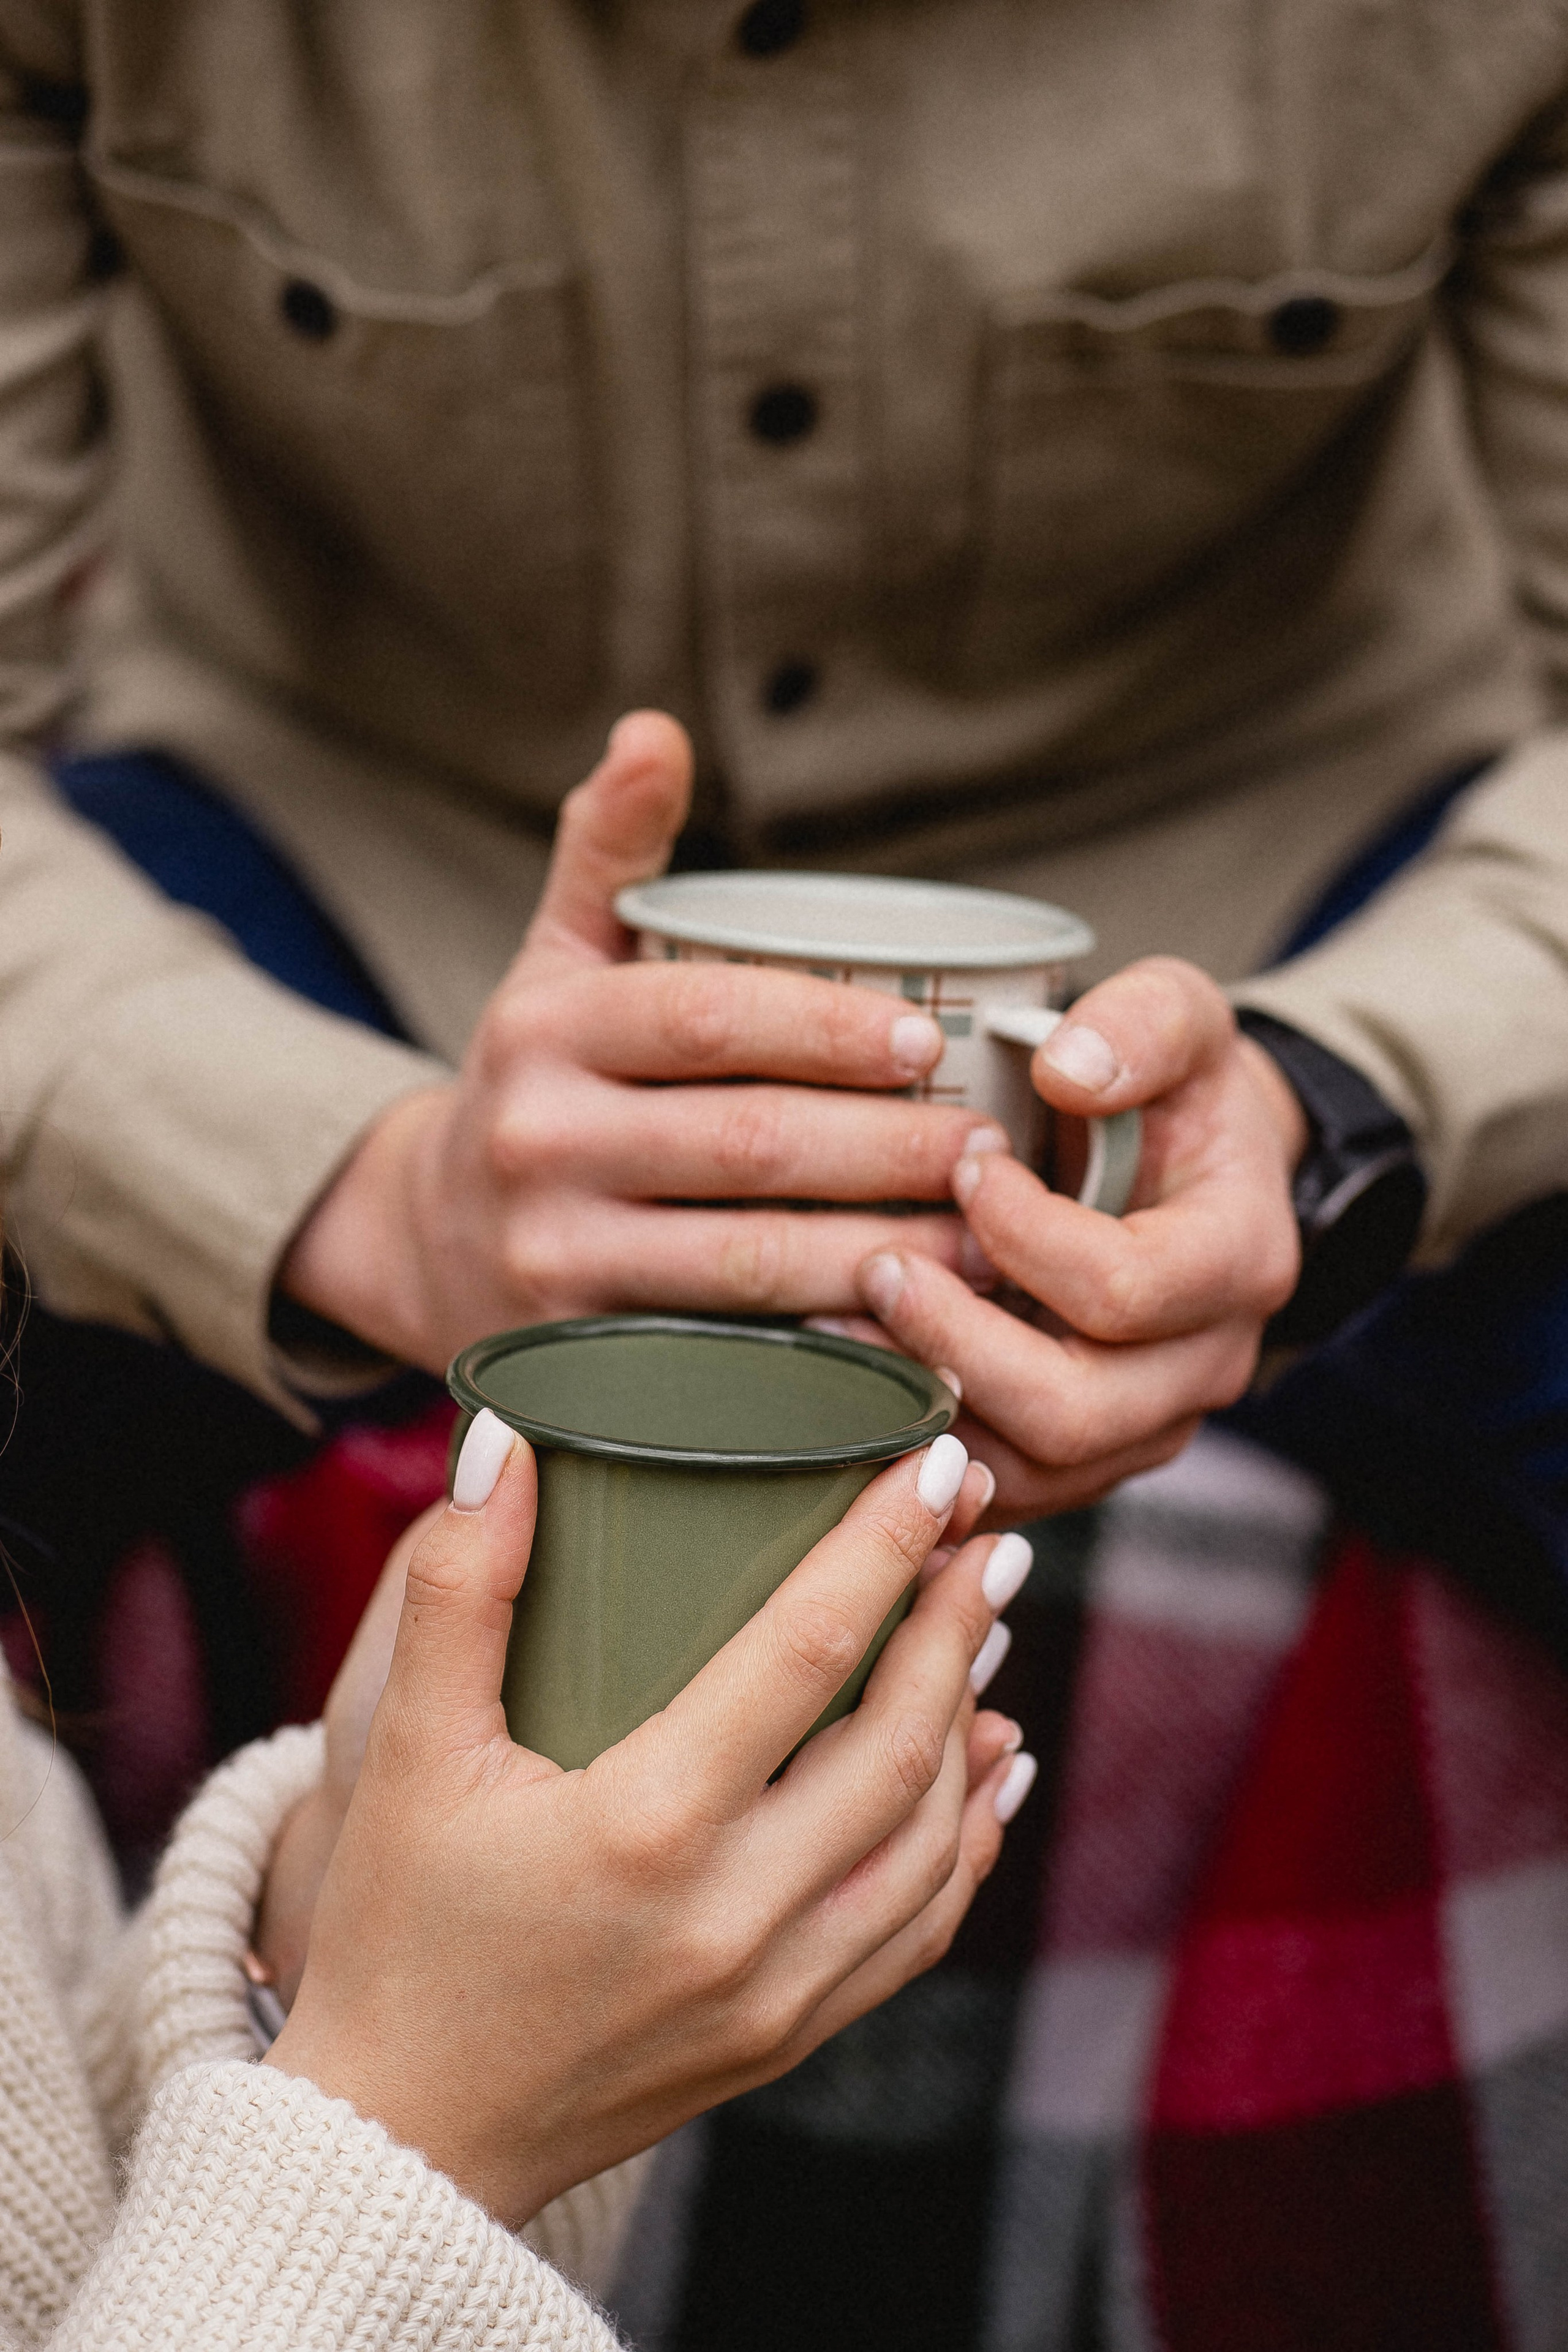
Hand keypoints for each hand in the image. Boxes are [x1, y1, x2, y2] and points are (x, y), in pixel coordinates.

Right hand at [264, 1424, 1033, 2226]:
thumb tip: (506, 1443)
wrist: (400, 2146)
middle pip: (898, 1740)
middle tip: (989, 1533)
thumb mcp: (409, 1753)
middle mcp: (735, 1914)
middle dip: (957, 1622)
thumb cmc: (400, 1936)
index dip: (883, 1546)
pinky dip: (965, 1840)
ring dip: (970, 1722)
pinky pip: (917, 1929)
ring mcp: (777, 1989)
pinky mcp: (789, 2037)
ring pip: (928, 1837)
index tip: (935, 1466)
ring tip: (987, 1630)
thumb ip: (457, 1588)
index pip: (808, 1652)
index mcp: (647, 1827)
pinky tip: (983, 1774)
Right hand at [281, 713, 996, 1370]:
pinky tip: (908, 1335)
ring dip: (881, 1253)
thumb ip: (609, 850)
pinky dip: (823, 1352)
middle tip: (994, 1153)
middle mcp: (536, 1140)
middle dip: (889, 1150)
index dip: (826, 1028)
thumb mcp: (555, 961)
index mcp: (546, 1030)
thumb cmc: (536, 1084)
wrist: (426, 1238)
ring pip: (747, 1260)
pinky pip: (723, 1355)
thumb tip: (654, 728)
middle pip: (748, 1144)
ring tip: (984, 1241)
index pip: (708, 1017)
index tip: (931, 1040)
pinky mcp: (572, 1357)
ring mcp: (551, 1257)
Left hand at [830, 957, 1304, 1518]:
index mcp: (1240, 1260)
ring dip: (929, 1409)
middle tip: (880, 1266)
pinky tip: (860, 1384)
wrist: (1199, 1164)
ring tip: (845, 1326)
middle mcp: (1206, 1364)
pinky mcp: (1093, 1453)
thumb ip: (1140, 1024)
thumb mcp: (1181, 1015)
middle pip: (1077, 1410)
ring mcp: (1151, 1423)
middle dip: (959, 1343)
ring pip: (1036, 1470)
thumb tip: (1067, 1069)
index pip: (1128, 1288)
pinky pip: (1008, 1488)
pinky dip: (929, 1450)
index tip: (969, 1171)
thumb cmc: (1179, 1090)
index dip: (1027, 1237)